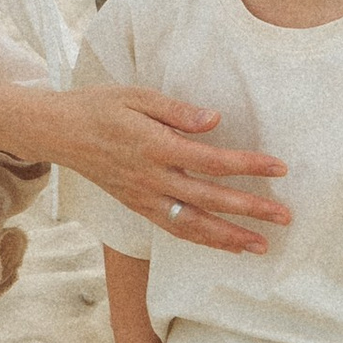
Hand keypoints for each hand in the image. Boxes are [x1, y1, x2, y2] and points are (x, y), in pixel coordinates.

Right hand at [50, 84, 289, 254]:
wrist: (58, 132)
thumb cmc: (99, 106)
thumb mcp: (136, 95)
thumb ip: (176, 110)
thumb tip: (215, 119)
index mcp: (154, 146)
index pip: (210, 160)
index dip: (247, 166)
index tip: (279, 168)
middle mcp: (150, 178)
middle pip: (208, 199)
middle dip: (249, 210)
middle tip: (284, 217)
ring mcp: (143, 197)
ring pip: (192, 225)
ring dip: (228, 238)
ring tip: (261, 246)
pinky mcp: (137, 207)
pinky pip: (174, 229)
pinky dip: (202, 240)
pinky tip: (225, 245)